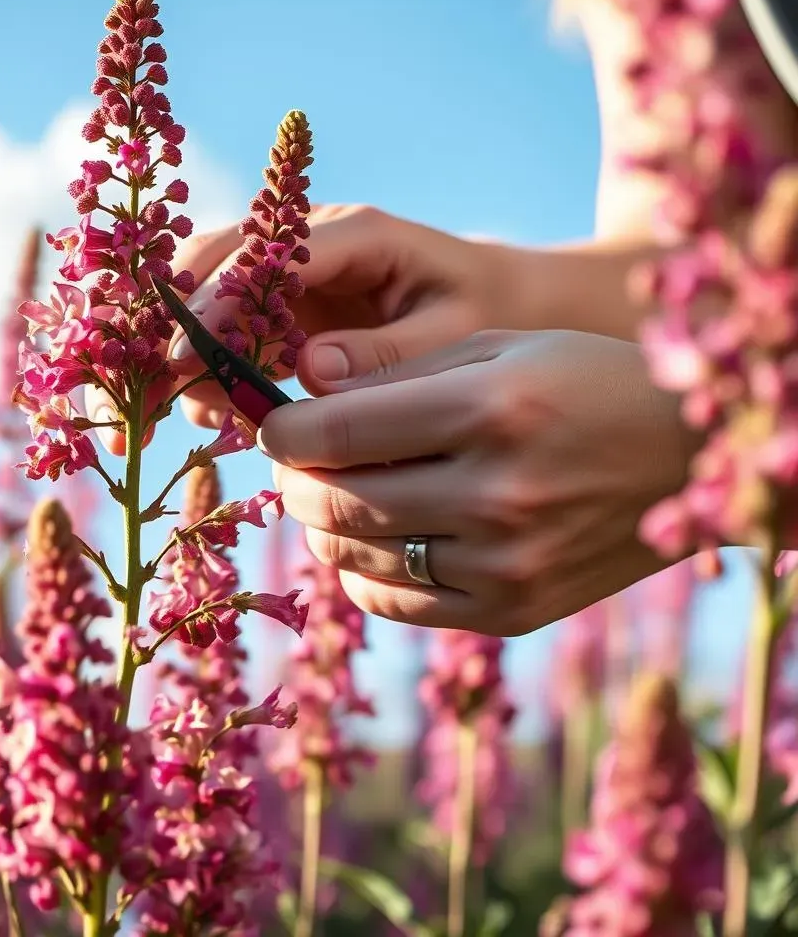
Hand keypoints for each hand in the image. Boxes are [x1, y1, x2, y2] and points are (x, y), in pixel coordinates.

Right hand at [86, 205, 529, 449]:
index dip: (214, 303)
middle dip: (159, 326)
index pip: (260, 256)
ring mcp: (285, 277)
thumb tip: (311, 372)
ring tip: (136, 422)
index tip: (181, 361)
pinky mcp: (279, 312)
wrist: (499, 304)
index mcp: (347, 234)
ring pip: (199, 301)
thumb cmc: (484, 312)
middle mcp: (301, 244)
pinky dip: (197, 376)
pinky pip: (222, 338)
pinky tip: (195, 420)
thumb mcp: (456, 334)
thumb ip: (389, 352)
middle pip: (206, 266)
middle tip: (124, 394)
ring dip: (163, 356)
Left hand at [257, 330, 697, 635]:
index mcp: (490, 411)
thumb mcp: (500, 347)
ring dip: (323, 522)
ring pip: (354, 555)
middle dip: (292, 478)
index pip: (338, 431)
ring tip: (337, 490)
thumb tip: (304, 399)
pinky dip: (361, 570)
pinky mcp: (512, 611)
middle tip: (294, 459)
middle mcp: (496, 495)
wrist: (686, 457)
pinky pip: (394, 603)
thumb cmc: (585, 381)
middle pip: (335, 500)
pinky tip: (375, 537)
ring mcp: (505, 564)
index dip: (280, 429)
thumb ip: (397, 374)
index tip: (271, 423)